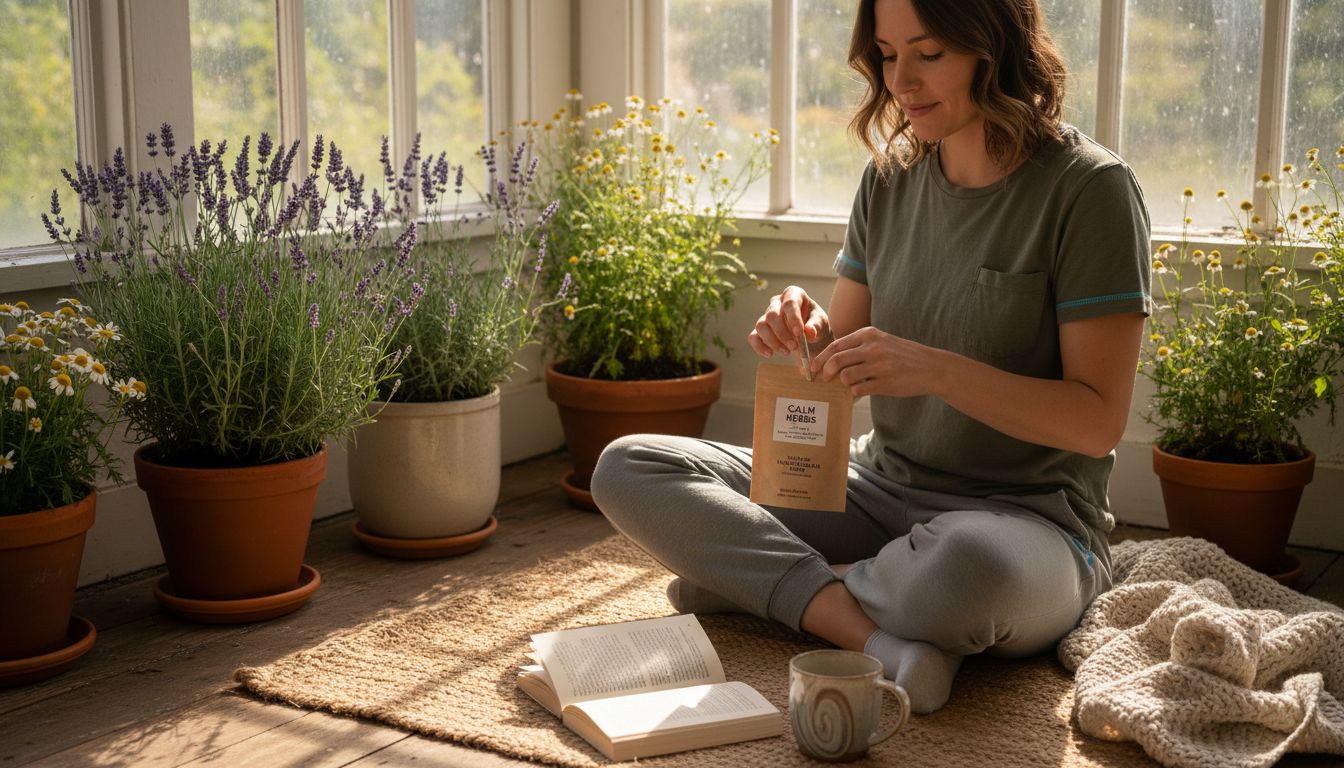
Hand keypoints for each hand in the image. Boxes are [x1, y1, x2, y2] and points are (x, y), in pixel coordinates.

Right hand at [748, 285, 830, 357]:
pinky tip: (770, 354)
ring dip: (773, 341)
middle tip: (794, 347)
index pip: (789, 303)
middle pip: (772, 315)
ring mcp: (766, 316)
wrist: (810, 335)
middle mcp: (777, 303)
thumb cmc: (815, 324)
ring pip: (761, 326)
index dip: (793, 318)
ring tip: (787, 352)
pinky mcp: (760, 330)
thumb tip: (808, 332)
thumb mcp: (821, 323)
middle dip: (782, 333)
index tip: (799, 333)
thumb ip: (816, 326)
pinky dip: (759, 346)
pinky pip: (753, 337)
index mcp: (793, 294)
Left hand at [811, 326, 945, 397]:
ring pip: (846, 376)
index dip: (821, 358)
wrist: (931, 367)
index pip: (836, 345)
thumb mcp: (881, 341)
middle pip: (837, 360)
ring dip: (844, 383)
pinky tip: (862, 389)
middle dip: (826, 372)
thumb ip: (858, 347)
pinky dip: (856, 391)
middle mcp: (873, 348)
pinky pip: (858, 389)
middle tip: (824, 379)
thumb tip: (830, 360)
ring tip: (851, 383)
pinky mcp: (884, 383)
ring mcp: (879, 366)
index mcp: (869, 335)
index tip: (814, 367)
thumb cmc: (902, 355)